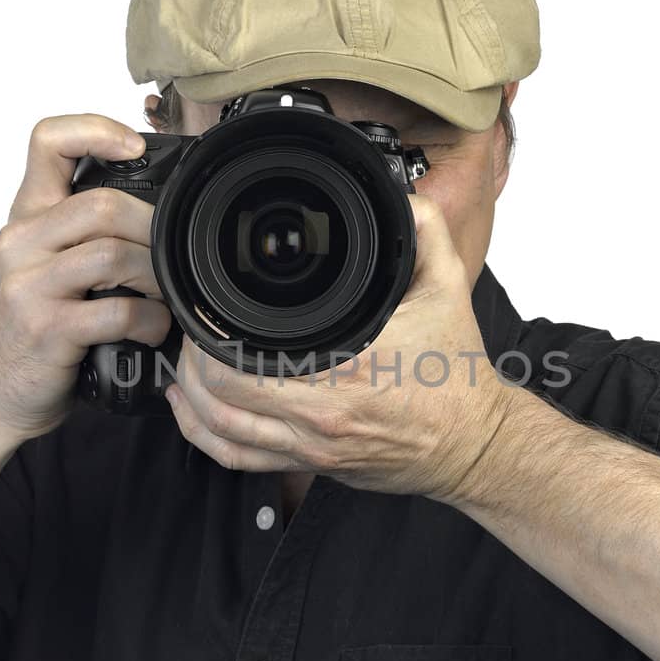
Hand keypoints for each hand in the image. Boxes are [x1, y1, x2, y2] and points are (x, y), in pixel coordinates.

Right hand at [0, 113, 173, 440]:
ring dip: (156, 277)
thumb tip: (158, 216)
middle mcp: (20, 244)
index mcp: (24, 220)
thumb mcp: (44, 271)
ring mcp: (29, 286)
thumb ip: (81, 238)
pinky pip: (116, 311)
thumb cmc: (29, 335)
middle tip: (171, 257)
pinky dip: (149, 322)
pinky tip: (151, 332)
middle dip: (153, 228)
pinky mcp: (45, 329)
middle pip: (102, 203)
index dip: (96, 130)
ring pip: (113, 253)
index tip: (135, 150)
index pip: (47, 141)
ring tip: (164, 299)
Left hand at [164, 194, 519, 504]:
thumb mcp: (448, 288)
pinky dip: (204, 436)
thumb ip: (425, 232)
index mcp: (343, 370)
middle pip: (218, 395)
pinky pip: (240, 460)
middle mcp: (321, 415)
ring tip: (185, 364)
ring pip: (220, 430)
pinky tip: (191, 410)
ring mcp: (312, 447)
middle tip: (192, 330)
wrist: (474, 442)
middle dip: (192, 359)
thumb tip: (401, 194)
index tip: (204, 307)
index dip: (208, 333)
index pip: (242, 360)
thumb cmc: (456, 375)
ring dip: (190, 397)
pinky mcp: (312, 466)